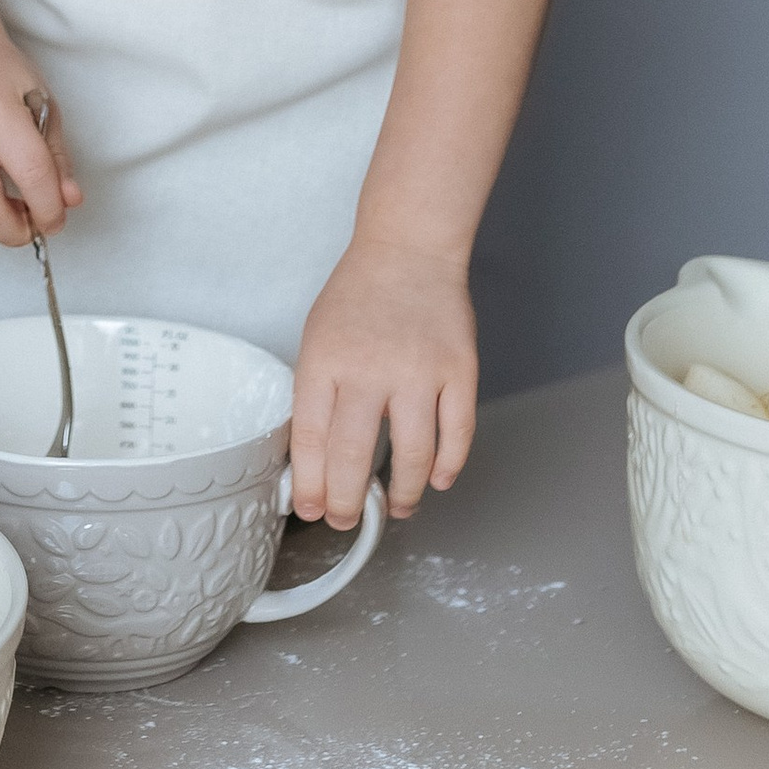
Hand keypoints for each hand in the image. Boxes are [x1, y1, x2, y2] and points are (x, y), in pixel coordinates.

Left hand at [288, 238, 477, 527]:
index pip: (311, 439)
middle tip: (345, 519)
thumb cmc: (358, 297)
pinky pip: (457, 432)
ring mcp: (420, 370)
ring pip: (413, 455)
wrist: (408, 250)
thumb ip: (315, 394)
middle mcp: (371, 368)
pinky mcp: (459, 370)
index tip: (309, 508)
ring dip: (404, 494)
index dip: (309, 485)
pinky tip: (438, 479)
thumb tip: (310, 460)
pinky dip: (449, 465)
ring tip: (396, 508)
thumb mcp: (316, 339)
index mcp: (326, 360)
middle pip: (353, 455)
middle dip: (346, 501)